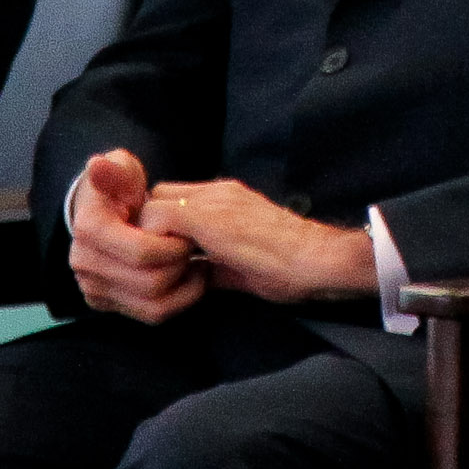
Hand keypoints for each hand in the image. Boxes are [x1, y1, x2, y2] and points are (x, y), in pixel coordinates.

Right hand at [68, 150, 206, 322]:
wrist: (106, 213)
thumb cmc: (120, 188)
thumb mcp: (122, 170)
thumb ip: (116, 169)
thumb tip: (97, 166)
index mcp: (89, 229)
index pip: (142, 252)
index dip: (172, 246)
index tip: (185, 232)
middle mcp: (84, 262)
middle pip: (149, 282)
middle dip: (179, 265)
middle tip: (192, 246)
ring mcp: (93, 286)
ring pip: (152, 304)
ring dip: (182, 286)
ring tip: (193, 261)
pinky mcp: (105, 303)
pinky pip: (150, 315)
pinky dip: (177, 301)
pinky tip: (187, 278)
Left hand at [140, 177, 377, 303]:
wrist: (317, 259)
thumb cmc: (293, 267)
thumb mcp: (245, 263)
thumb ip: (217, 263)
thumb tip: (197, 276)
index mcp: (227, 199)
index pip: (176, 198)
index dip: (164, 226)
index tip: (169, 256)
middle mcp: (216, 192)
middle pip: (159, 195)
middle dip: (152, 228)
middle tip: (160, 263)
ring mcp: (211, 200)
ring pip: (152, 205)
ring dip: (151, 238)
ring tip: (167, 269)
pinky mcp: (206, 216)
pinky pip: (157, 221)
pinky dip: (155, 247)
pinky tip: (174, 270)